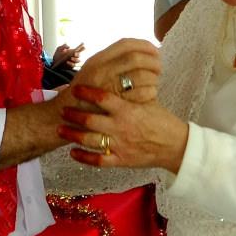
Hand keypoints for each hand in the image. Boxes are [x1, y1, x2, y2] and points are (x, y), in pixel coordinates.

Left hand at [52, 42, 83, 68]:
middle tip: (74, 53)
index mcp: (73, 52)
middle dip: (77, 54)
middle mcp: (75, 57)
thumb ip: (63, 46)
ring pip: (77, 62)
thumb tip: (68, 46)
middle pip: (79, 56)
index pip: (80, 50)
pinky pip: (73, 66)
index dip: (82, 48)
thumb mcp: (59, 49)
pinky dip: (71, 64)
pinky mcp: (71, 67)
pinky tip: (67, 62)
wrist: (54, 63)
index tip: (83, 46)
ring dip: (75, 60)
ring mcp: (74, 62)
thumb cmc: (58, 55)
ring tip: (70, 58)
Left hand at [57, 85, 188, 171]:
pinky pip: (98, 161)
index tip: (76, 89)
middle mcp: (120, 127)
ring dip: (72, 135)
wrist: (175, 145)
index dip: (87, 93)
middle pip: (90, 120)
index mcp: (128, 110)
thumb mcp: (149, 101)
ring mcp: (119, 145)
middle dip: (73, 115)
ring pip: (89, 141)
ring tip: (61, 129)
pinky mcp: (121, 160)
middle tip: (63, 110)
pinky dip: (83, 157)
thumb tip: (122, 74)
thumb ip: (132, 91)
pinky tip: (73, 152)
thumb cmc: (162, 121)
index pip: (102, 98)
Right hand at [67, 38, 160, 104]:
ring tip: (155, 81)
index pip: (126, 43)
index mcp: (97, 59)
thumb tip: (139, 52)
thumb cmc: (83, 95)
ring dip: (154, 77)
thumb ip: (110, 62)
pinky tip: (151, 93)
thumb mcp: (91, 71)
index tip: (154, 50)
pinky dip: (151, 92)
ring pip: (142, 75)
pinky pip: (142, 94)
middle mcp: (102, 70)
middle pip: (136, 57)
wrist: (64, 118)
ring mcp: (108, 87)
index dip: (144, 45)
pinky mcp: (116, 105)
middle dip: (152, 61)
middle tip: (159, 67)